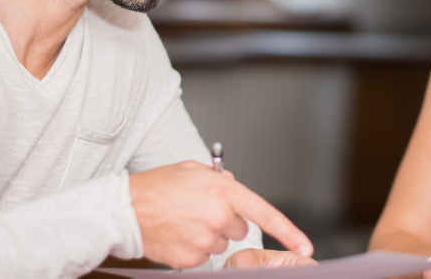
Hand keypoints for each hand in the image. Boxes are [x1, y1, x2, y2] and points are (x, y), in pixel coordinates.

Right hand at [128, 161, 313, 268]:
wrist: (124, 209)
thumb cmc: (156, 186)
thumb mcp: (193, 170)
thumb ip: (220, 180)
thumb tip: (234, 189)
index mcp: (223, 191)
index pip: (265, 213)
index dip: (288, 231)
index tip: (306, 246)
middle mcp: (218, 217)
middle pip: (240, 229)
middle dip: (225, 221)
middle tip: (199, 210)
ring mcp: (205, 240)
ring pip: (221, 243)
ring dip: (209, 234)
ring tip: (183, 221)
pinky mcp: (191, 259)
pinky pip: (203, 257)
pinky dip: (193, 248)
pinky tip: (177, 235)